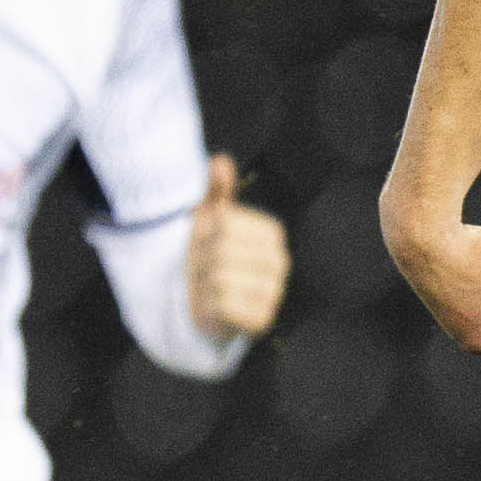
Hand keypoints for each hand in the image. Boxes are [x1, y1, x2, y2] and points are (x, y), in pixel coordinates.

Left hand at [184, 154, 288, 340]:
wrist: (200, 306)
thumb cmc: (205, 260)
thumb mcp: (206, 222)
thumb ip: (215, 192)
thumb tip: (220, 161)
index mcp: (272, 233)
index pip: (226, 221)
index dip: (205, 232)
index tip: (206, 244)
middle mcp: (280, 261)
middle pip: (222, 248)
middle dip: (201, 260)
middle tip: (203, 270)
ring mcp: (274, 292)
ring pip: (220, 276)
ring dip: (202, 284)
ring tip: (206, 289)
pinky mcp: (262, 319)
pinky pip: (223, 304)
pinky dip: (208, 306)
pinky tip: (211, 308)